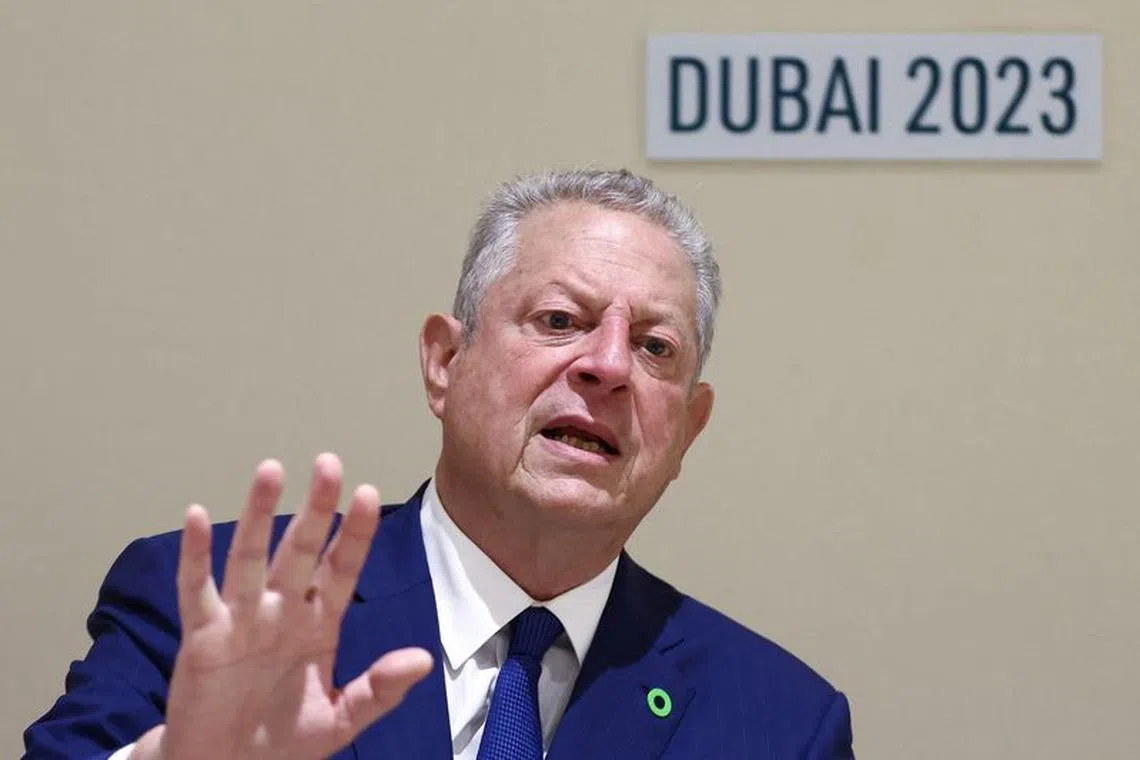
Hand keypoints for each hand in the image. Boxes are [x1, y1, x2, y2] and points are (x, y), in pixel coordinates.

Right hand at [130, 453, 432, 759]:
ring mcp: (242, 620)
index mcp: (318, 625)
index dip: (354, 534)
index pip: (341, 569)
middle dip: (316, 508)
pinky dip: (194, 556)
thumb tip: (423, 659)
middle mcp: (281, 612)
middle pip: (300, 550)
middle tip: (329, 464)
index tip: (369, 494)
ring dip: (260, 515)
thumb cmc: (282, 742)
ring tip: (271, 471)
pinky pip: (198, 591)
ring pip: (251, 557)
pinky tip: (196, 517)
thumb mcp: (341, 719)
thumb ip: (379, 689)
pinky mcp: (203, 637)